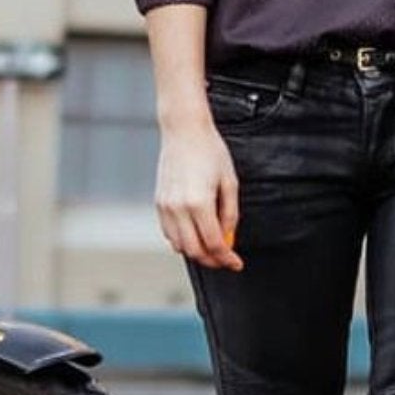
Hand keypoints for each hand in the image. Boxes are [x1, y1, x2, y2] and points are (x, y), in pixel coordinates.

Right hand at [156, 117, 242, 270]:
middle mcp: (179, 208)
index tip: (236, 263)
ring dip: (196, 251)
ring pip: (179, 245)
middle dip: (212, 260)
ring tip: (211, 247)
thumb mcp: (229, 182)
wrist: (184, 131)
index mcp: (199, 203)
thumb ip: (230, 214)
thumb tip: (228, 238)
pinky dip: (182, 240)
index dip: (227, 258)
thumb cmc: (210, 152)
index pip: (214, 243)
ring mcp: (166, 206)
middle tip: (225, 259)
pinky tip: (195, 234)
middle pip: (194, 250)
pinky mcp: (159, 202)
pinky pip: (168, 232)